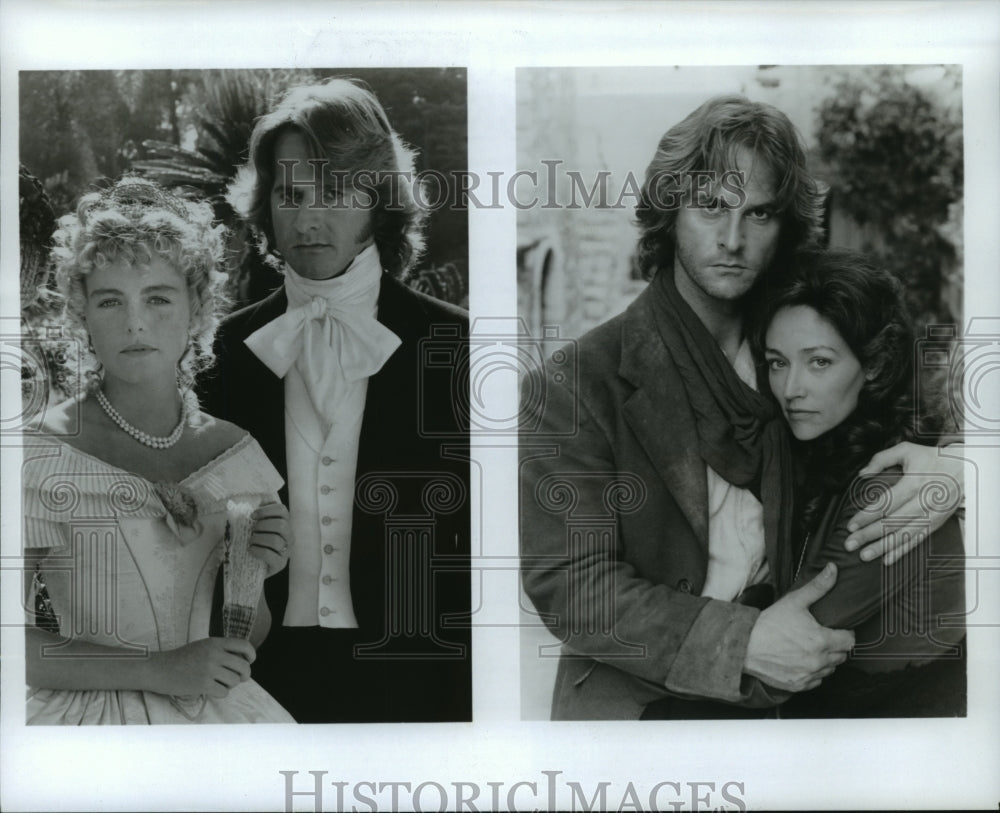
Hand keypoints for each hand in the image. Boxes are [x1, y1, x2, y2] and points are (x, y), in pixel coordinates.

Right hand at [148, 637, 254, 698]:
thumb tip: (244, 660)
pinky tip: (212, 689)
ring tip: (219, 682)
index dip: (251, 654)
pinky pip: (224, 692)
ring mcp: (209, 669)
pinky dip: (220, 693)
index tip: (250, 661)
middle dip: (244, 675)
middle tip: (239, 678)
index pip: (244, 645)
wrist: (160, 669)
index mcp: (215, 642)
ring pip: (235, 681)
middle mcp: (214, 654)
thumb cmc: (182, 658)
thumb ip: (222, 650)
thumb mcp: (203, 646)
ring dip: (230, 684)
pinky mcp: (203, 684)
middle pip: (243, 666)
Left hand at [249, 501, 291, 575]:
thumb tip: (258, 498)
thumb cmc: (254, 543)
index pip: (282, 510)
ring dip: (258, 539)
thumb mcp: (255, 526)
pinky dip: (257, 550)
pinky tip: (250, 550)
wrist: (250, 567)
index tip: (252, 515)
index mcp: (285, 524)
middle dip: (263, 526)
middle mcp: (289, 537)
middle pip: (281, 525)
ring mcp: (286, 551)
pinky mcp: (280, 564)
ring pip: (275, 540)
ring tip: (251, 541)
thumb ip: (258, 513)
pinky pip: (269, 554)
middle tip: (252, 530)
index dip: (266, 510)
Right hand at [744, 564, 854, 692]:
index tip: (837, 629)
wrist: (745, 646)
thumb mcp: (794, 601)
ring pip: (830, 670)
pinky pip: (816, 681)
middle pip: (842, 656)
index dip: (845, 633)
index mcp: (822, 641)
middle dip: (836, 646)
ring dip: (826, 660)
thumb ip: (817, 586)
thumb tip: (833, 569)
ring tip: (811, 648)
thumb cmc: (769, 623)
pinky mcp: (799, 685)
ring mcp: (809, 675)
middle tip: (822, 636)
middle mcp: (818, 661)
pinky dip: (813, 672)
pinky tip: (802, 661)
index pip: (850, 641)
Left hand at [845, 442, 964, 564]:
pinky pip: (918, 540)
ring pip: (904, 535)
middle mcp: (923, 502)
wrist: (966, 469)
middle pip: (892, 522)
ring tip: (864, 555)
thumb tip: (862, 473)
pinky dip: (903, 551)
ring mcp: (931, 515)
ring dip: (883, 547)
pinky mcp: (937, 523)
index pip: (886, 503)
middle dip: (869, 535)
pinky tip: (888, 559)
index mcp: (913, 483)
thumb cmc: (932, 459)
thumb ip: (881, 459)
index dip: (867, 516)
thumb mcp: (906, 450)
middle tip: (850, 544)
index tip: (851, 525)